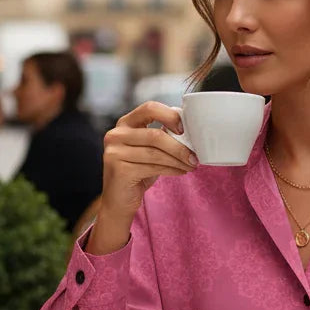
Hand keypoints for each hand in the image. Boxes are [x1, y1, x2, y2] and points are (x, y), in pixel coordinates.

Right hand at [88, 101, 198, 254]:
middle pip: (155, 135)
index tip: (184, 129)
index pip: (149, 108)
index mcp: (125, 123)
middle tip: (195, 156)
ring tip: (191, 165)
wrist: (119, 201)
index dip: (169, 116)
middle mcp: (116, 134)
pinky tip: (181, 171)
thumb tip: (191, 129)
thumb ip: (162, 136)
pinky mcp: (119, 169)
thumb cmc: (138, 172)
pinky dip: (172, 169)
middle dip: (179, 146)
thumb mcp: (149, 149)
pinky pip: (153, 167)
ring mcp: (114, 152)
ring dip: (178, 160)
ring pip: (156, 153)